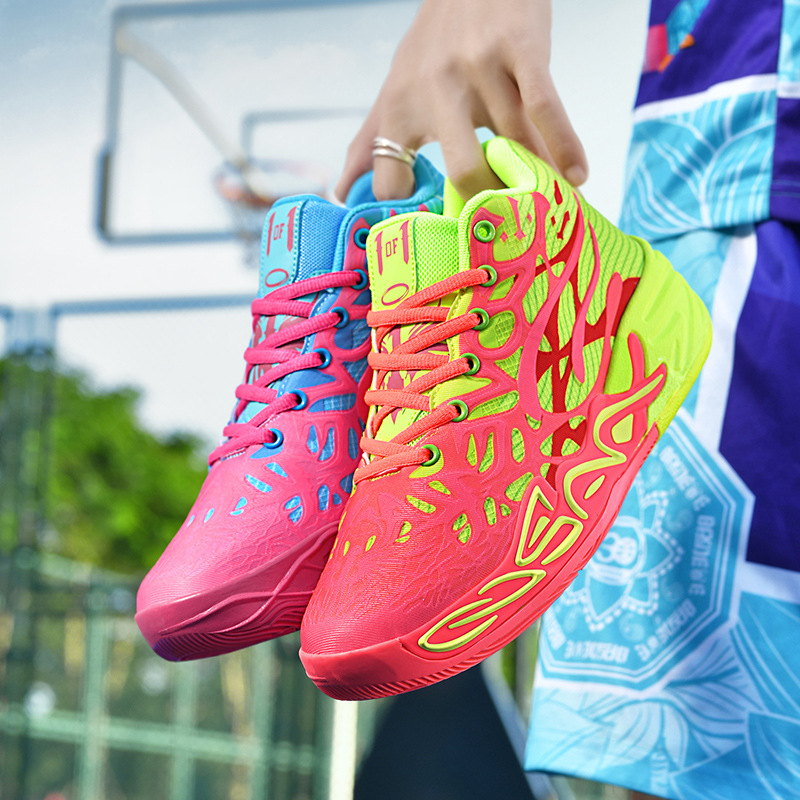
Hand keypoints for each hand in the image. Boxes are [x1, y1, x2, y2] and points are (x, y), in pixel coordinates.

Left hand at [336, 0, 587, 201]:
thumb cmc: (435, 42)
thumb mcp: (393, 90)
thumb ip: (368, 145)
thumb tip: (340, 195)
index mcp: (400, 107)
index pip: (393, 181)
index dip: (414, 219)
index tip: (441, 241)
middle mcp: (436, 89)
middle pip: (465, 170)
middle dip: (493, 205)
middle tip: (508, 226)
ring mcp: (480, 68)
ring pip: (515, 144)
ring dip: (537, 182)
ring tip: (549, 208)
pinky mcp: (521, 49)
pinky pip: (545, 110)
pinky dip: (566, 147)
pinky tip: (576, 175)